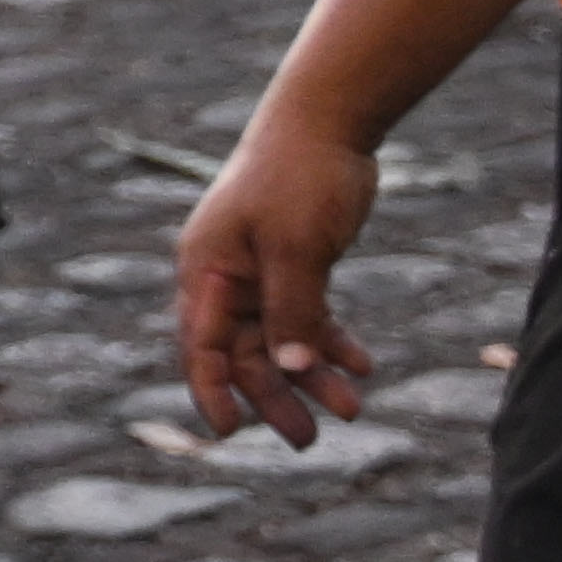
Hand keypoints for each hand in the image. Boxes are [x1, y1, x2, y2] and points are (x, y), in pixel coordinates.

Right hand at [172, 104, 385, 443]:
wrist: (328, 123)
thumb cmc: (299, 178)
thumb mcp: (297, 247)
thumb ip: (293, 310)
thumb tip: (292, 370)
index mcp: (207, 270)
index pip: (200, 345)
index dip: (211, 390)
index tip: (229, 432)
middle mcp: (225, 277)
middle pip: (243, 352)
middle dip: (276, 396)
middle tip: (310, 439)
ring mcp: (258, 272)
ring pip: (280, 339)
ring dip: (312, 374)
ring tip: (353, 406)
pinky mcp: (293, 264)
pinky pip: (306, 317)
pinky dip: (329, 341)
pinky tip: (362, 364)